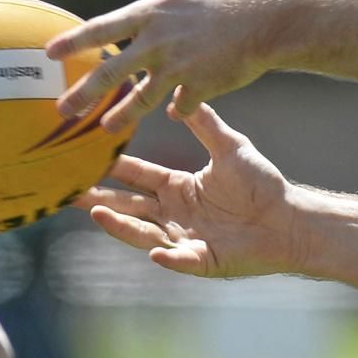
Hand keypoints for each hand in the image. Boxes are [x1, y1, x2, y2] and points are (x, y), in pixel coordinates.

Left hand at [47, 0, 273, 134]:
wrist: (270, 18)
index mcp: (153, 13)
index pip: (104, 28)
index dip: (75, 40)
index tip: (51, 52)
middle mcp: (158, 41)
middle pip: (112, 72)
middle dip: (84, 92)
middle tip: (62, 108)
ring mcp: (177, 66)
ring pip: (141, 98)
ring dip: (122, 115)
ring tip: (106, 129)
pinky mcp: (200, 86)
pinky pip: (182, 105)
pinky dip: (178, 109)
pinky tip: (176, 112)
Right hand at [77, 100, 299, 278]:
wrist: (289, 218)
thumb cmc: (262, 184)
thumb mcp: (230, 147)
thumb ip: (205, 124)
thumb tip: (177, 97)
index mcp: (179, 188)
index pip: (138, 177)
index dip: (113, 169)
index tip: (86, 157)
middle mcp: (175, 214)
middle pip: (129, 207)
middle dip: (100, 200)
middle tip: (69, 192)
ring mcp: (185, 239)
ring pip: (144, 233)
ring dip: (121, 227)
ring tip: (98, 213)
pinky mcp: (202, 260)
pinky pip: (181, 260)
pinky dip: (169, 258)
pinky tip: (156, 253)